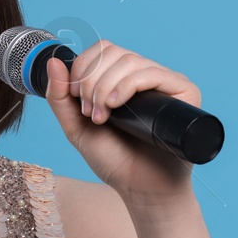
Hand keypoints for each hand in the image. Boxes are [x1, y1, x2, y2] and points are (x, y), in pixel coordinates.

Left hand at [43, 40, 198, 204]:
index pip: (102, 50)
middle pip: (113, 52)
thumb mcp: (76, 127)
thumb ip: (60, 97)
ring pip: (130, 61)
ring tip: (103, 117)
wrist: (142, 188)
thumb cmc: (114, 161)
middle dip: (91, 80)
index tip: (78, 101)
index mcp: (122, 78)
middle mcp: (145, 75)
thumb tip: (53, 60)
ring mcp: (165, 82)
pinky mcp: (184, 92)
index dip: (83, 68)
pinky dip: (128, 85)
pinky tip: (117, 105)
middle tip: (90, 113)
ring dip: (105, 86)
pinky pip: (153, 73)